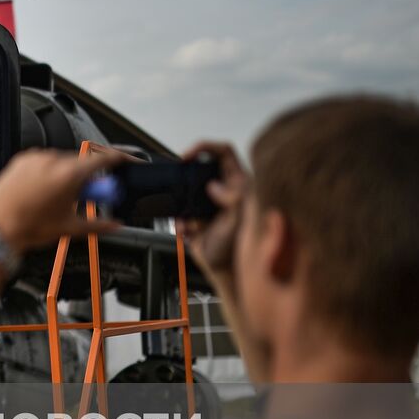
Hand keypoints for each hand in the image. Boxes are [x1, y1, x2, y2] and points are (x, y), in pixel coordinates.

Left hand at [0, 149, 122, 251]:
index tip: (126, 161)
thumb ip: (99, 225)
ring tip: (55, 198)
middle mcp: (52, 161)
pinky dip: (46, 172)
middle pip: (81, 162)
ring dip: (65, 174)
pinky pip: (42, 162)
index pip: (103, 159)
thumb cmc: (28, 227)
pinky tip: (40, 191)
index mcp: (69, 175)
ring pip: (61, 162)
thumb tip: (115, 225)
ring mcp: (35, 158)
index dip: (119, 158)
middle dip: (87, 176)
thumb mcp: (70, 228)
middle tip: (83, 195)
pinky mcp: (20, 160)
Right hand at [177, 141, 248, 287]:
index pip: (223, 152)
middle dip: (187, 180)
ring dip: (182, 205)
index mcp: (238, 184)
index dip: (205, 147)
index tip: (188, 156)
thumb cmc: (239, 247)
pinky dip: (180, 222)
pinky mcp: (195, 216)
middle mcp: (222, 190)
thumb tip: (214, 185)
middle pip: (200, 168)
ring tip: (190, 220)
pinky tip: (189, 232)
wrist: (225, 270)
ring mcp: (208, 203)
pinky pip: (179, 211)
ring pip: (185, 191)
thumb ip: (233, 199)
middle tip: (181, 188)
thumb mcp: (239, 220)